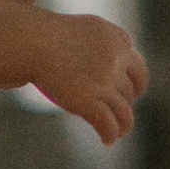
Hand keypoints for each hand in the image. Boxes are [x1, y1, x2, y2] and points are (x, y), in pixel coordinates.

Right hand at [31, 13, 147, 147]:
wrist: (32, 43)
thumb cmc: (48, 34)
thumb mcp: (84, 27)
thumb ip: (105, 39)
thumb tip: (121, 49)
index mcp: (117, 41)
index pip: (136, 67)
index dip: (136, 82)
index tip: (131, 92)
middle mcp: (116, 61)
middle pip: (130, 90)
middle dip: (128, 102)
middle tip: (120, 111)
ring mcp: (104, 83)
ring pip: (124, 112)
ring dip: (124, 125)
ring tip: (119, 133)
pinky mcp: (89, 101)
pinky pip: (108, 124)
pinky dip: (110, 134)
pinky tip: (107, 140)